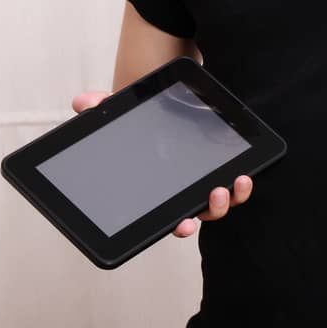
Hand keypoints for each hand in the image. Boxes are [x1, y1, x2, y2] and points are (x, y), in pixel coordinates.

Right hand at [71, 90, 252, 236]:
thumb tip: (82, 103)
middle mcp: (184, 194)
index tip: (182, 224)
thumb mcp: (124, 117)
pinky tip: (244, 175)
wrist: (176, 106)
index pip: (168, 216)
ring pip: (218, 206)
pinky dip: (241, 188)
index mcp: (160, 190)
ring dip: (224, 201)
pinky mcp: (225, 172)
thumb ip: (103, 110)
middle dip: (204, 213)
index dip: (177, 224)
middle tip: (209, 200)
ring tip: (225, 185)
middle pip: (197, 215)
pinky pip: (235, 189)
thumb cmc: (147, 120)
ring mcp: (206, 185)